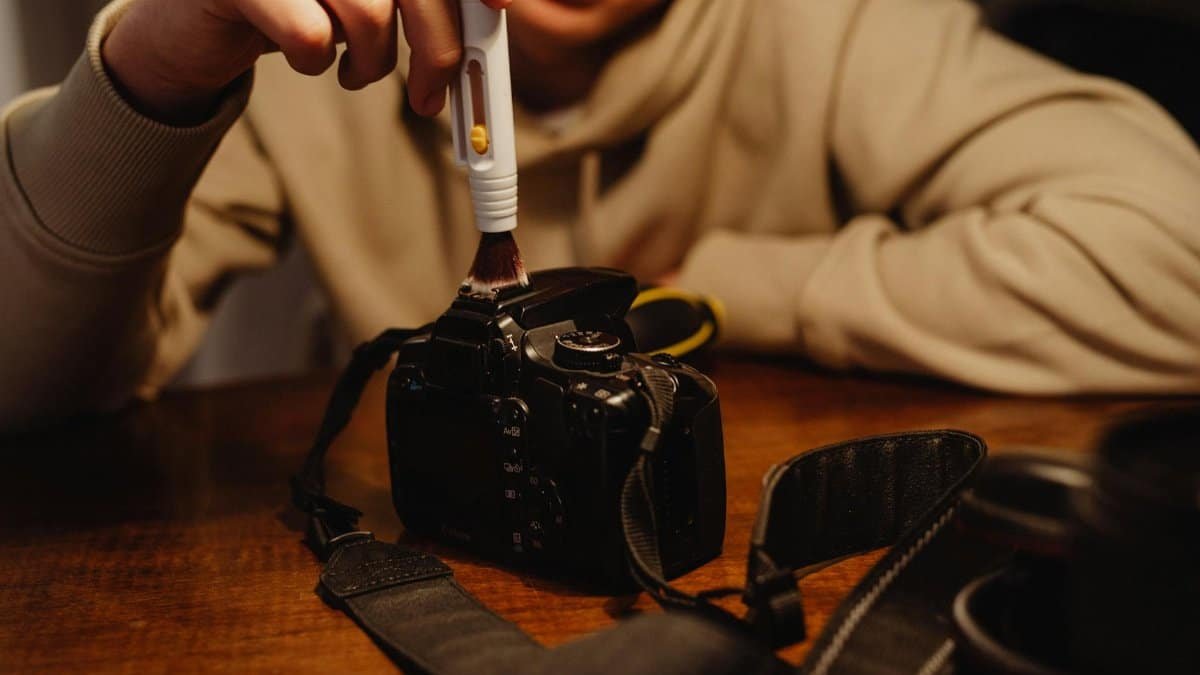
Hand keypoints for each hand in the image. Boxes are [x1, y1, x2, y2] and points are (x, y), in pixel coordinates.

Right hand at [102, 0, 510, 124]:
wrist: (192, 22)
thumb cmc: (297, 6)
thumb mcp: (367, 1)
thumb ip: (422, 2)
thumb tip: (494, 13)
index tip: (500, 8)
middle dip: (438, 48)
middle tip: (432, 98)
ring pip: (368, 10)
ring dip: (371, 62)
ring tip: (353, 70)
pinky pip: (311, 36)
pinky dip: (318, 63)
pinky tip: (307, 58)